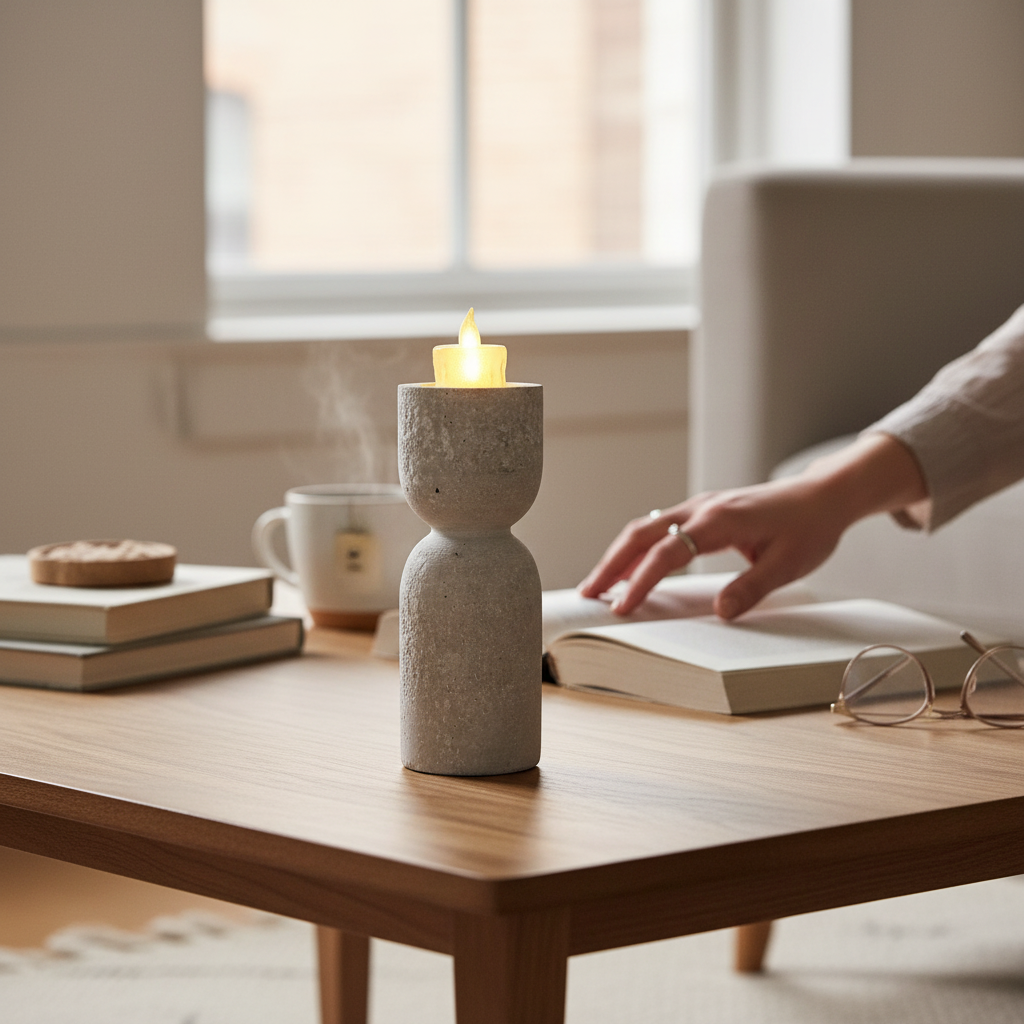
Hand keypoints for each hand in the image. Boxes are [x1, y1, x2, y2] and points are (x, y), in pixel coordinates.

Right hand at [578, 434, 927, 618]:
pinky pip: (658, 527)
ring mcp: (698, 506)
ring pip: (644, 528)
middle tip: (588, 593)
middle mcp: (702, 507)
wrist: (823, 495)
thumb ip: (751, 589)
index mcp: (720, 519)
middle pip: (640, 533)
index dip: (641, 580)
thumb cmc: (810, 527)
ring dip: (618, 554)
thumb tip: (720, 614)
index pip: (667, 552)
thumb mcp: (789, 564)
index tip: (622, 606)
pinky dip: (637, 547)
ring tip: (598, 584)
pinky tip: (628, 566)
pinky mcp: (701, 510)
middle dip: (610, 564)